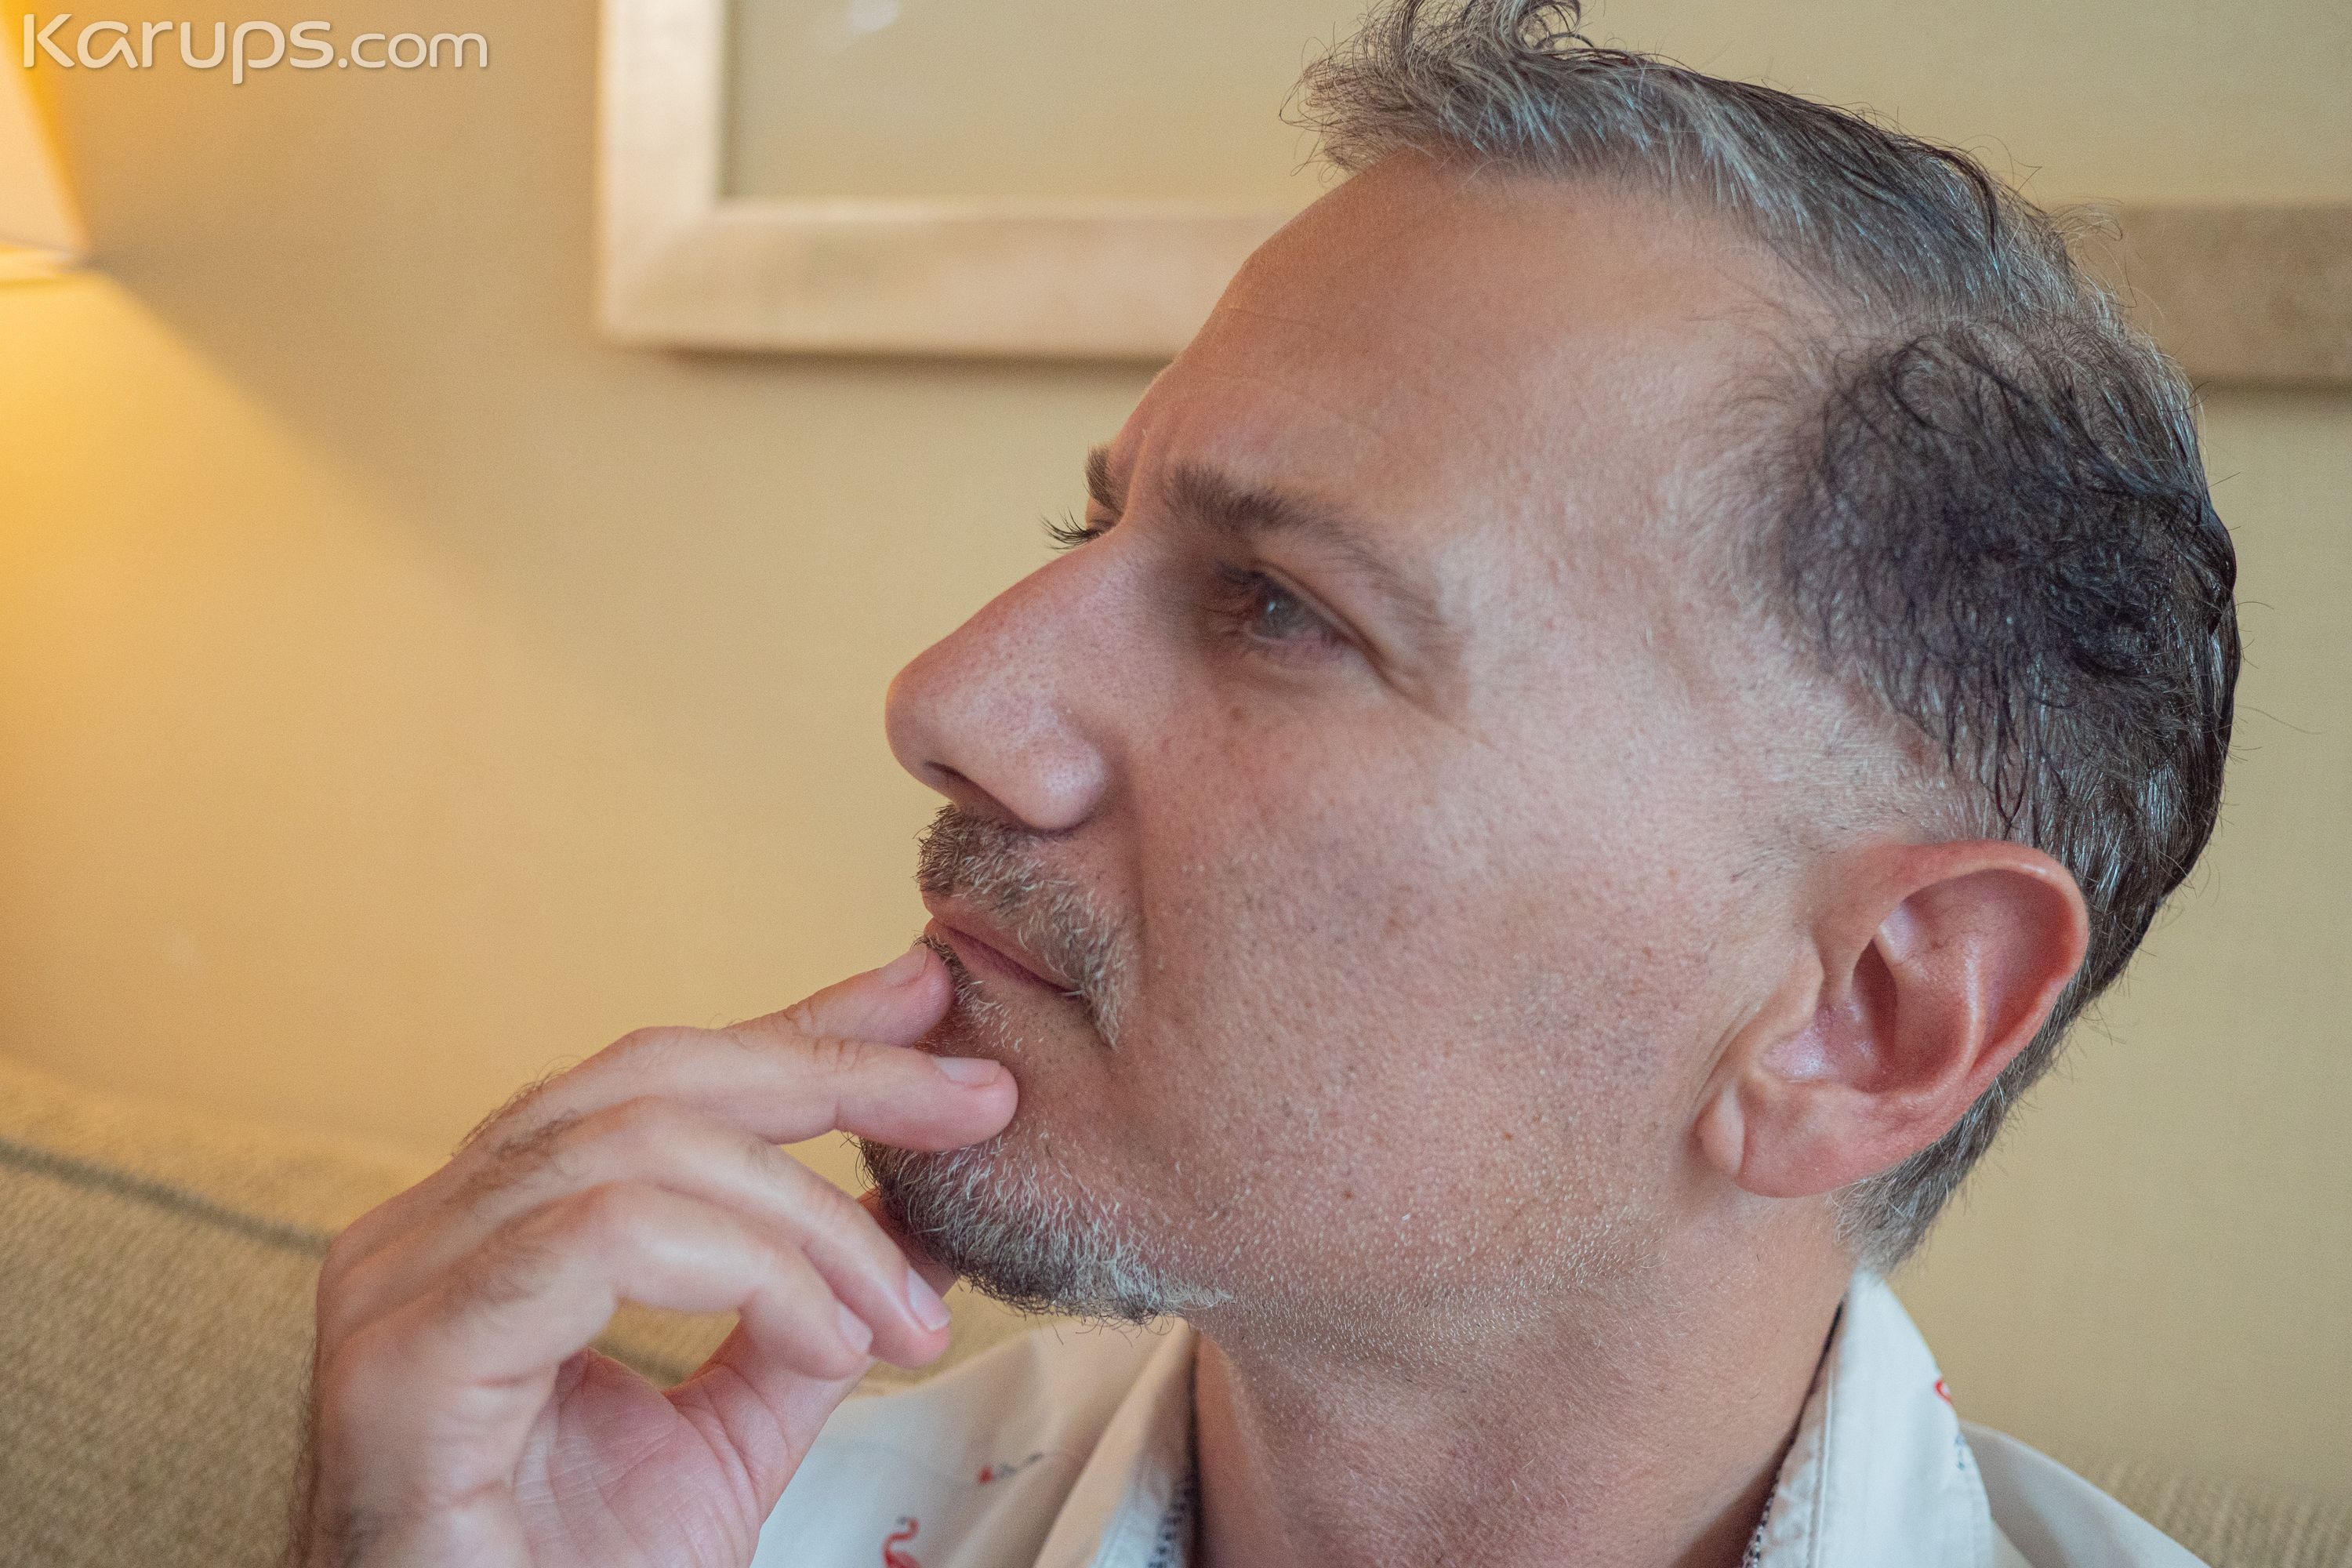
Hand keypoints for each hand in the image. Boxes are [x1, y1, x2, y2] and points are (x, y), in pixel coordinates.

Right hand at [289, 944, 1013, 1566]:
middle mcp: (423, 1235)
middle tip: (975, 1104)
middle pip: (651, 1079)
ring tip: (902, 1317)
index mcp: (488, 1233)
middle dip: (836, 1078)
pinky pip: (606, 1238)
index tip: (929, 1007)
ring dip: (812, 1223)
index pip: (658, 1080)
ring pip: (642, 1148)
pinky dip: (750, 1273)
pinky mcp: (403, 1361)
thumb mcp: (731, 1432)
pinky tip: (829, 1342)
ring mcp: (398, 1287)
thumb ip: (806, 1311)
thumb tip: (916, 1209)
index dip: (802, 1031)